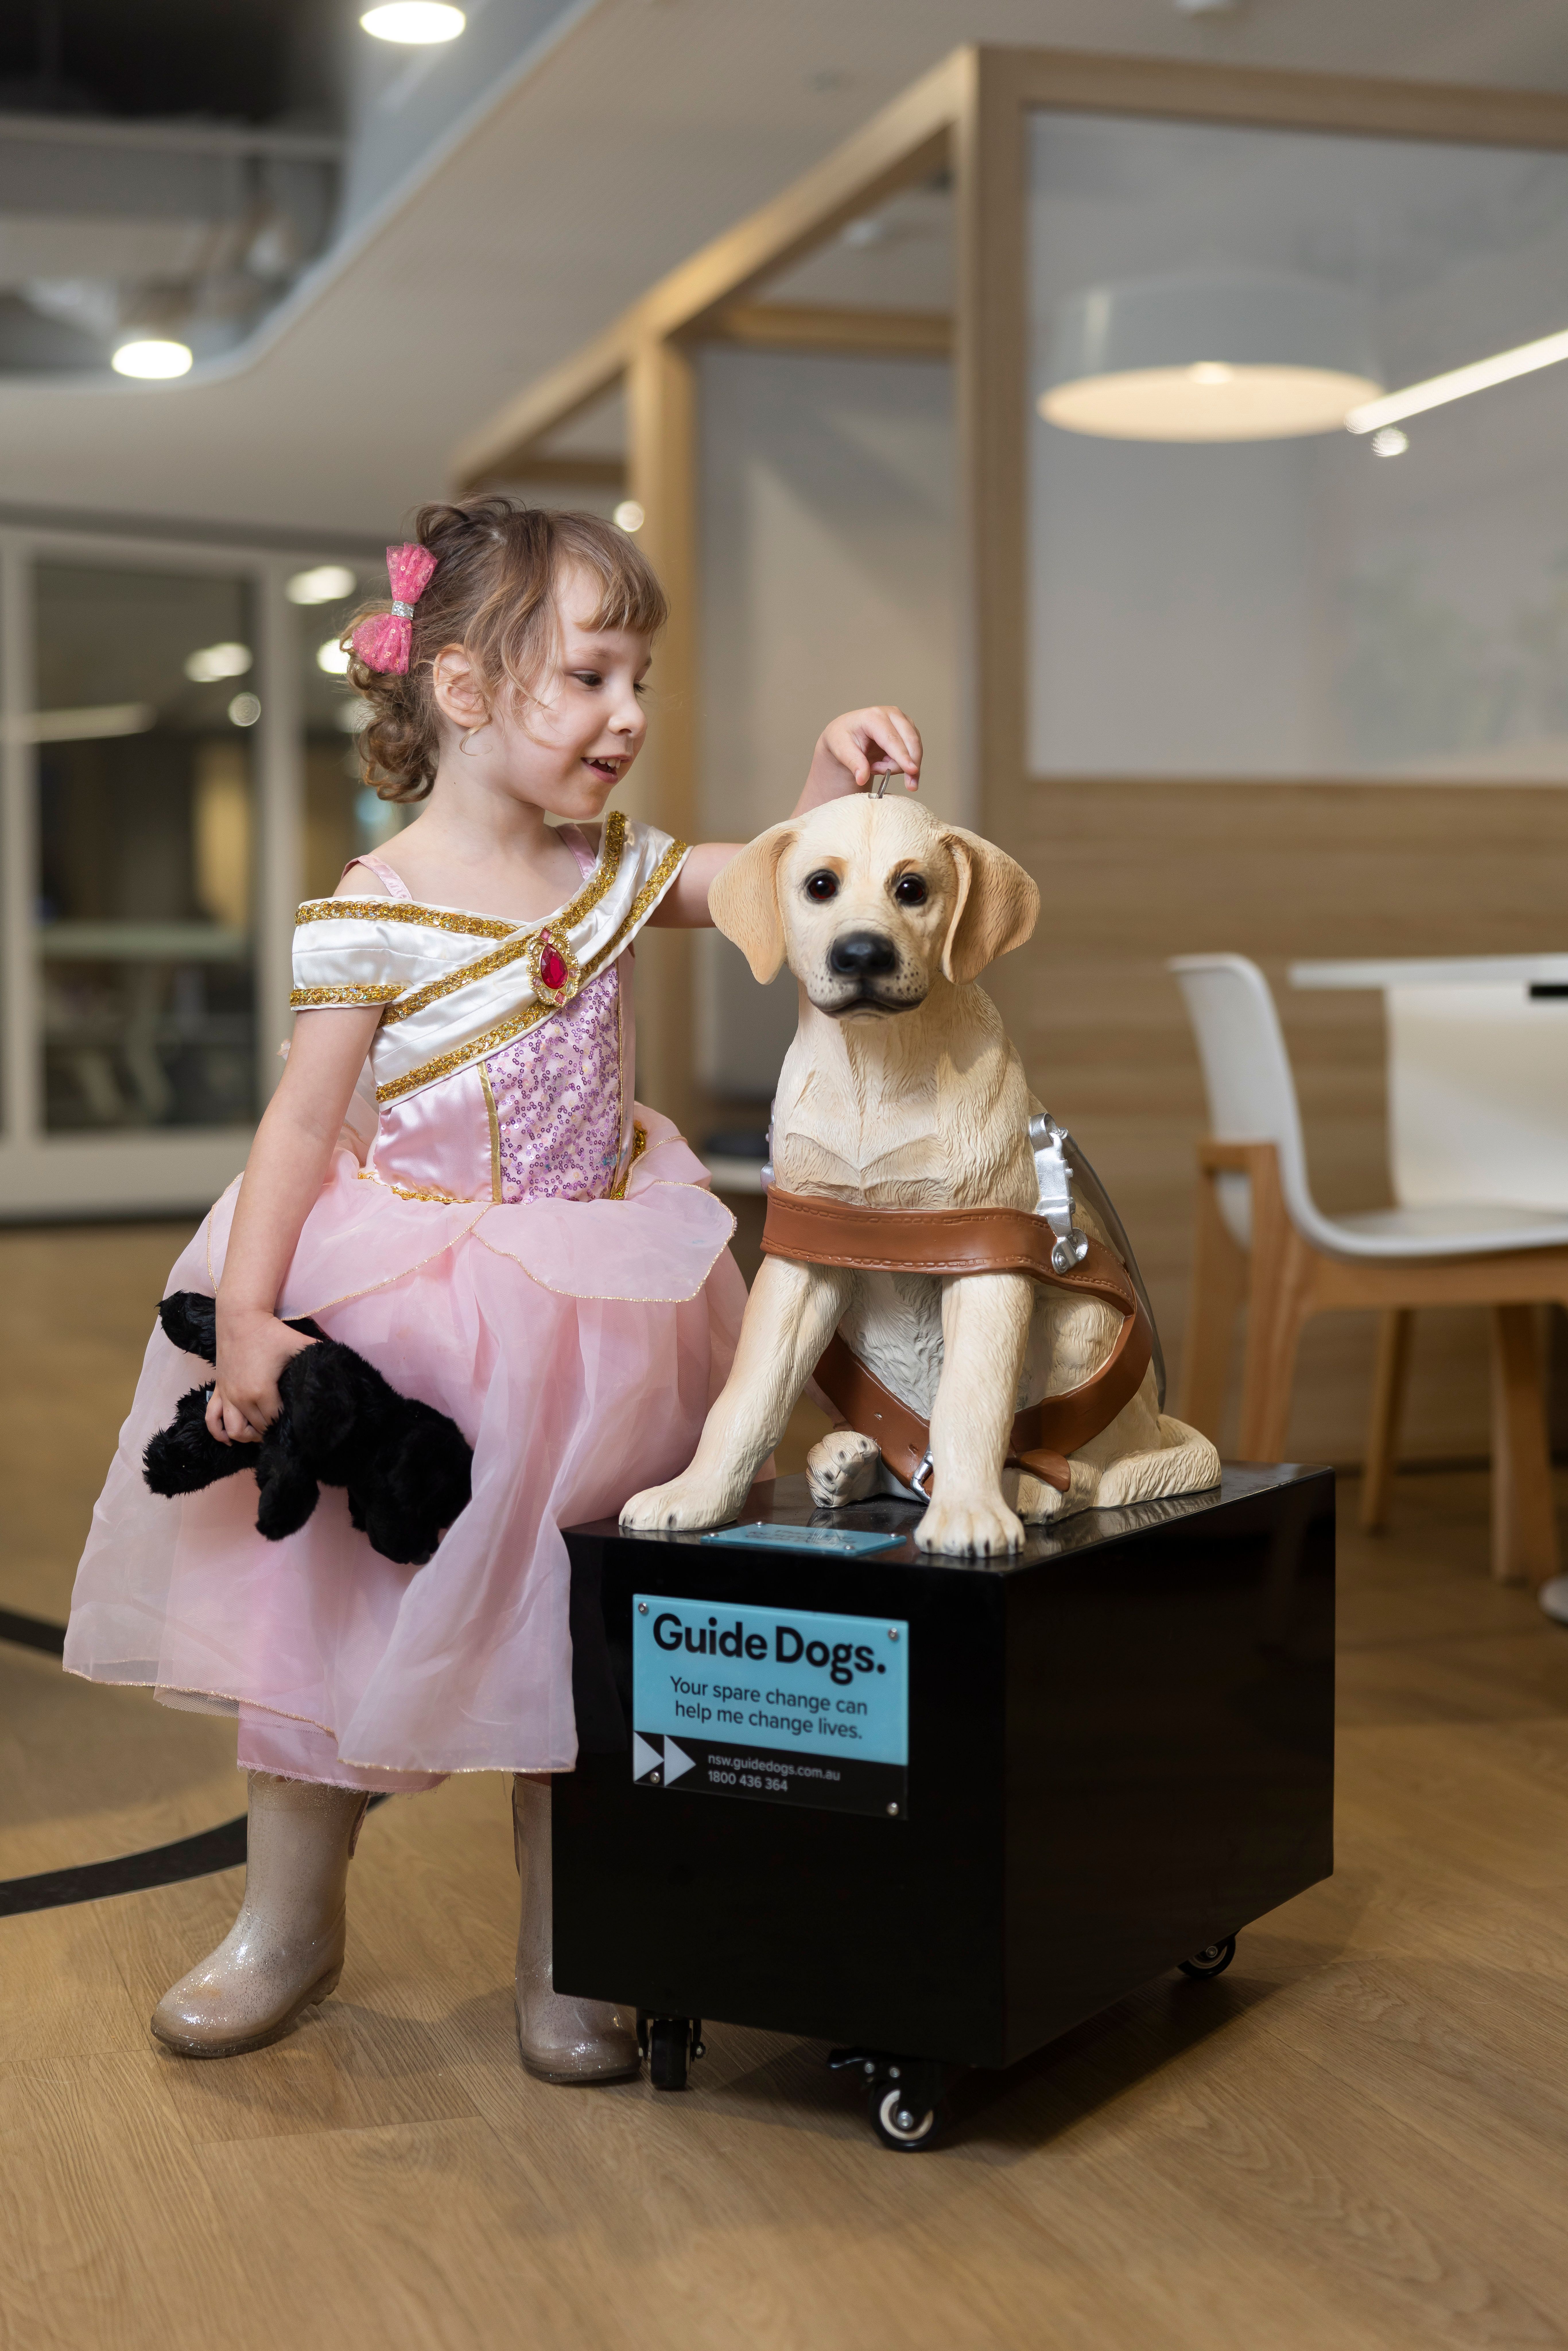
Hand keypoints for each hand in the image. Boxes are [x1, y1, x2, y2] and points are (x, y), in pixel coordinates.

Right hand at [206, 1304, 315, 1444]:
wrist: (240, 1318)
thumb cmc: (270, 1332)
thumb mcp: (298, 1344)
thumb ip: (318, 1357)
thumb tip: (340, 1365)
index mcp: (262, 1391)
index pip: (276, 1421)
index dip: (288, 1425)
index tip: (299, 1425)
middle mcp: (242, 1398)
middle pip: (259, 1429)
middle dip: (272, 1433)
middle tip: (285, 1430)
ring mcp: (228, 1396)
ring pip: (235, 1431)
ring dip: (249, 1437)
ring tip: (262, 1434)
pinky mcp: (219, 1390)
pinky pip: (212, 1419)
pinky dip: (219, 1432)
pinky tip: (228, 1439)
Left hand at [796, 706, 921, 811]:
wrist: (849, 733)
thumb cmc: (844, 738)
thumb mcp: (841, 750)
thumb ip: (853, 763)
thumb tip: (862, 779)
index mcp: (873, 716)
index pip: (891, 739)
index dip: (902, 756)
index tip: (912, 771)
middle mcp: (892, 714)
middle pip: (910, 742)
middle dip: (908, 765)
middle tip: (900, 784)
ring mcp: (903, 721)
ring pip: (914, 749)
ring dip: (899, 766)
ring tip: (875, 767)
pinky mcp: (910, 729)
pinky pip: (916, 752)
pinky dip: (905, 765)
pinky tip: (887, 767)